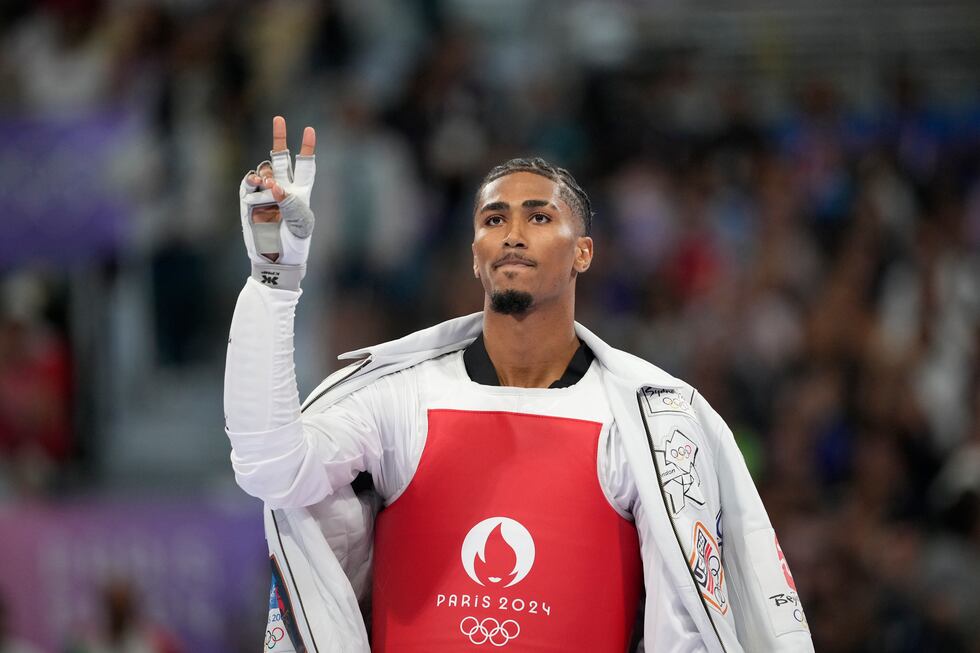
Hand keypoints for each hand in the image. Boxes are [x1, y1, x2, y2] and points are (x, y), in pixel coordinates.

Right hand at [239, 116, 316, 272]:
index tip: (309, 130)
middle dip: (279, 137)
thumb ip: (291, 205)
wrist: (276, 260)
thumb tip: (276, 188)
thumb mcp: (301, 225)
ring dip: (266, 173)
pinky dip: (253, 181)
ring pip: (264, 171)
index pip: (305, 165)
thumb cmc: (295, 243)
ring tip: (268, 185)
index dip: (307, 147)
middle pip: (280, 157)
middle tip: (279, 118)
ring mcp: (265, 193)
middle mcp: (283, 188)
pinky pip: (249, 184)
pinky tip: (257, 184)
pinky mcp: (249, 201)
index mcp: (301, 191)